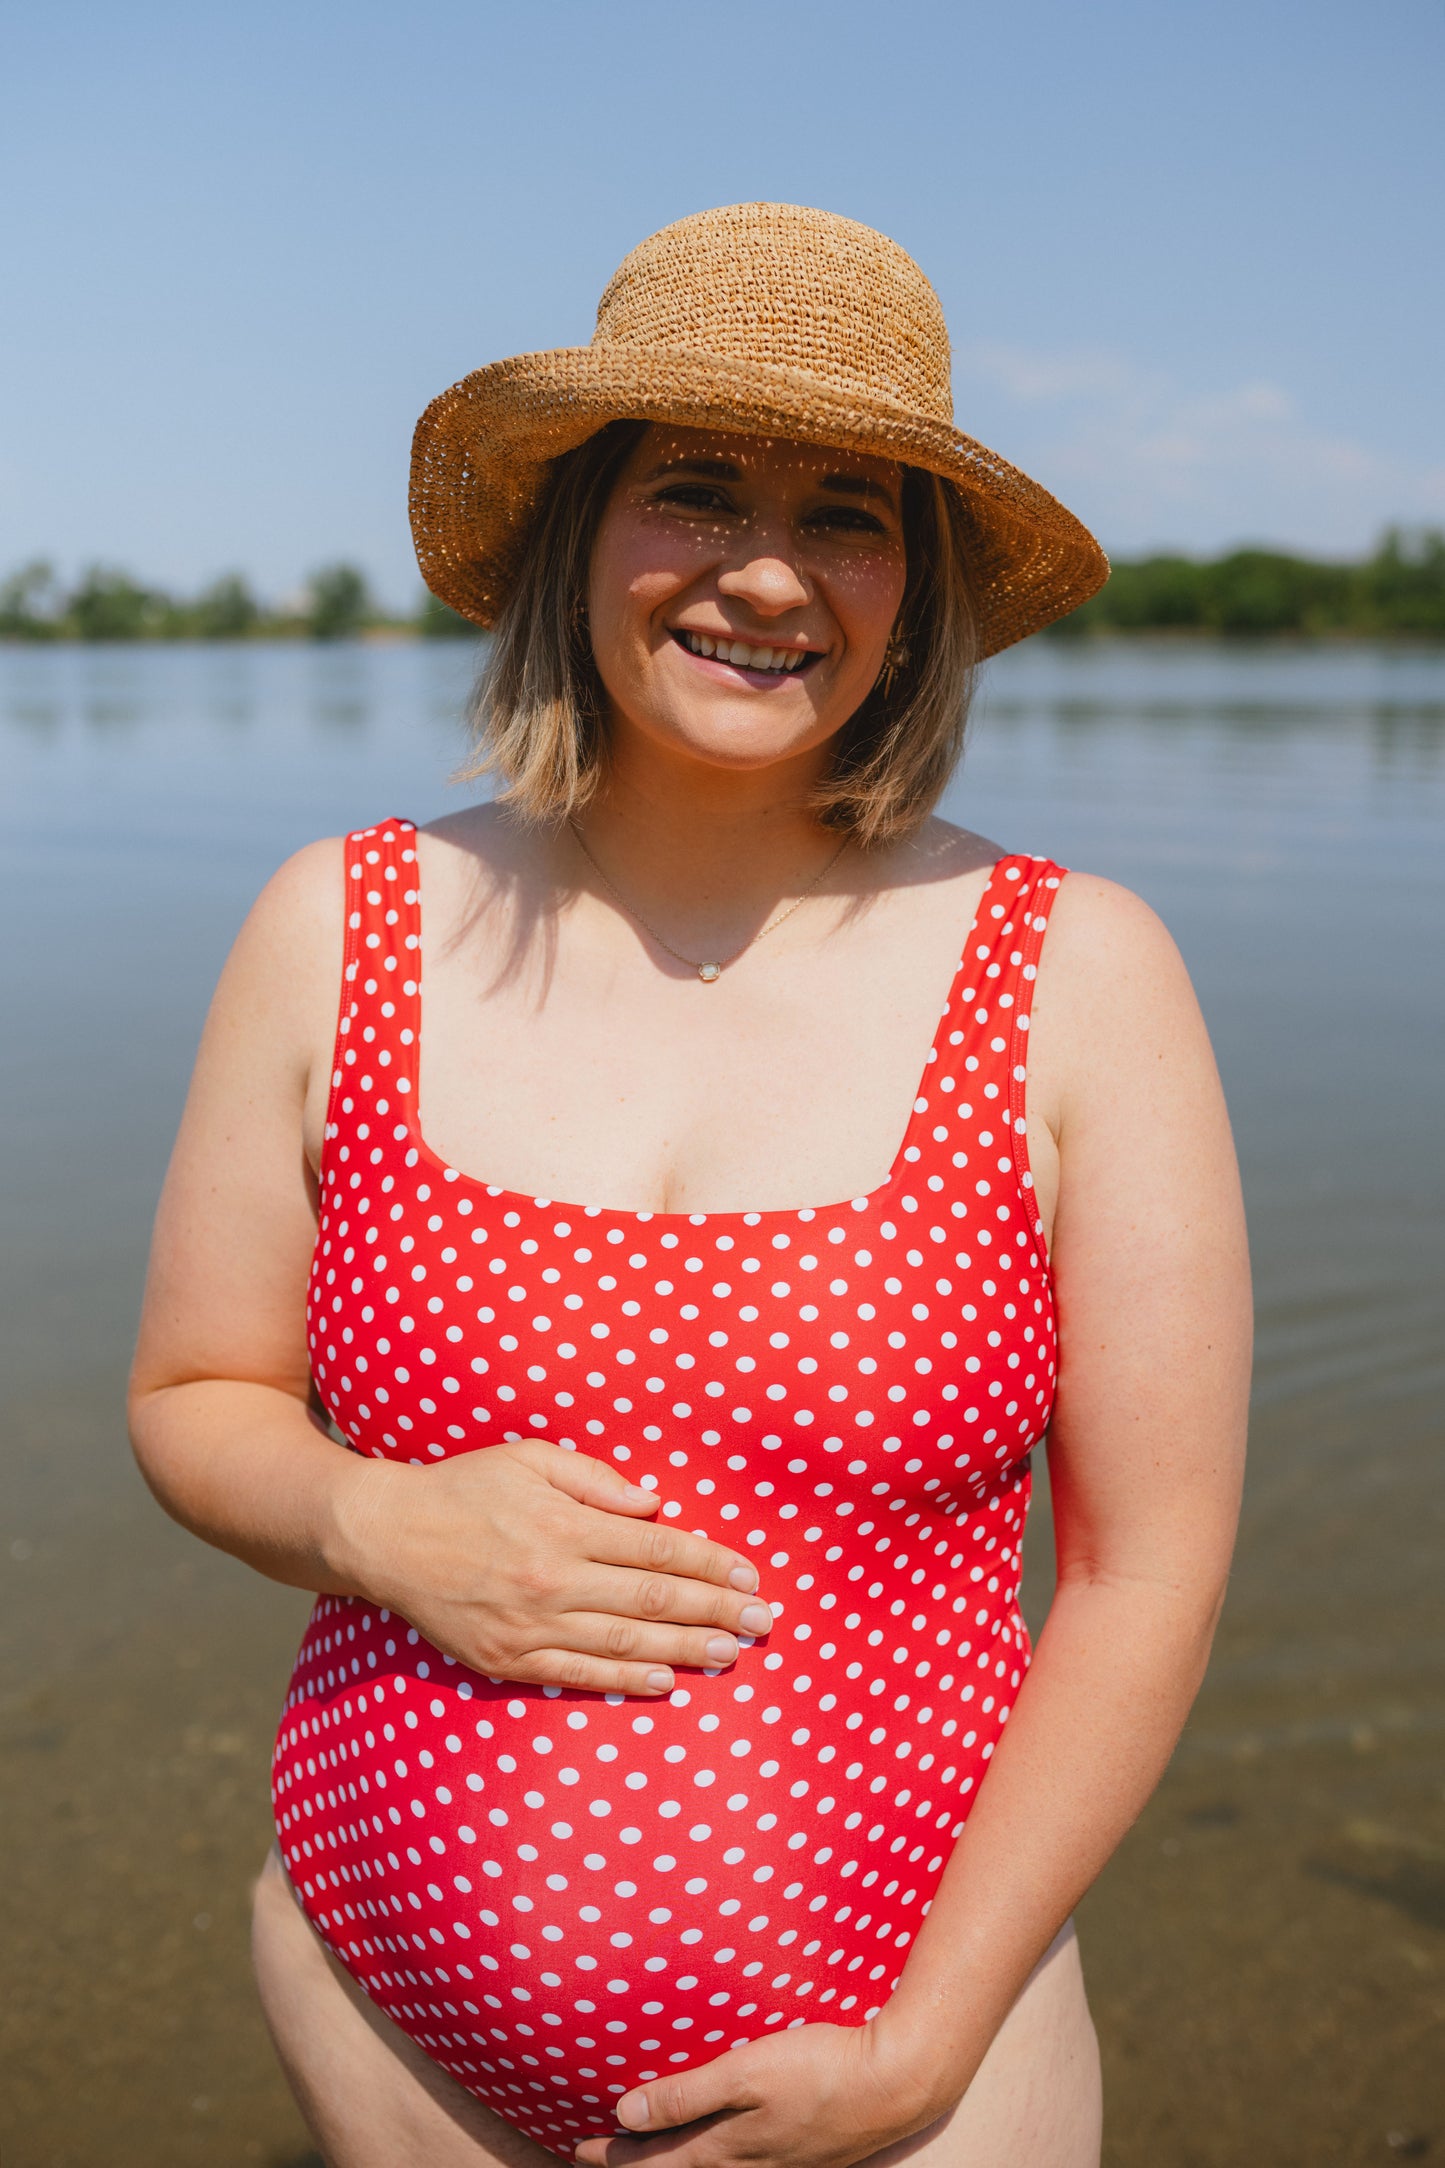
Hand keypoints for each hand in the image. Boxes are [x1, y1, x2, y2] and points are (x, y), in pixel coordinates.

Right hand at [333, 1438, 771, 1695]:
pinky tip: (665, 1679)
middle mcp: (552, 1579)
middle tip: (765, 1621)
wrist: (384, 1537)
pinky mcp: (506, 1660)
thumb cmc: (464, 1488)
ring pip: (625, 1642)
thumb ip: (596, 1480)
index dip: (710, 1563)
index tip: (749, 1574)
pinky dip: (626, 1679)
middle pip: (654, 1599)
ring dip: (687, 1649)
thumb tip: (655, 1506)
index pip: (657, 1548)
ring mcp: (529, 1626)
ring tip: (732, 1651)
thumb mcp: (530, 1460)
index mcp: (563, 1526)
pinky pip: (579, 1674)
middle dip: (717, 1610)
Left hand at [574, 2020, 943, 2167]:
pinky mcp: (802, 2155)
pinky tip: (719, 2140)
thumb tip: (625, 2113)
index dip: (614, 2156)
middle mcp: (747, 2167)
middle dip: (635, 2163)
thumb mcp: (746, 2071)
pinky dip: (710, 2156)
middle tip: (599, 2152)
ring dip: (673, 2160)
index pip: (654, 2161)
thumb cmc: (820, 2070)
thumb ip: (687, 2093)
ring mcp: (778, 2165)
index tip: (577, 2148)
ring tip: (650, 2147)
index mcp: (726, 2150)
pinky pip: (740, 2163)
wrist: (896, 2083)